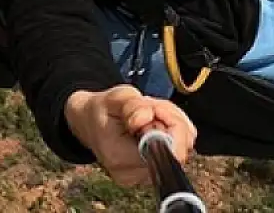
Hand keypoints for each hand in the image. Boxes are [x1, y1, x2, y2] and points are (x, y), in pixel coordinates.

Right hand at [64, 85, 196, 187]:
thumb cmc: (103, 109)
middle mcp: (133, 175)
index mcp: (119, 157)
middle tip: (150, 108)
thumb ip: (134, 105)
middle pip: (178, 149)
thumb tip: (147, 119)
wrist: (91, 122)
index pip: (165, 149)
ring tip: (149, 115)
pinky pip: (177, 151)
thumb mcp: (116, 97)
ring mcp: (143, 177)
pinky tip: (154, 125)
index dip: (170, 124)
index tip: (154, 109)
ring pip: (182, 149)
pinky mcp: (152, 173)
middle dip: (171, 121)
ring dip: (171, 126)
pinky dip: (171, 133)